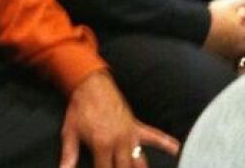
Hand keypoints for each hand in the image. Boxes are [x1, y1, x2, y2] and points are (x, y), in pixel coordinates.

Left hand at [59, 71, 179, 167]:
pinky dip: (166, 142)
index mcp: (102, 145)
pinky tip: (176, 148)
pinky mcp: (136, 126)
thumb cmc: (80, 108)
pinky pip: (155, 135)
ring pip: (140, 161)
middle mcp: (119, 142)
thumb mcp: (70, 131)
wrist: (91, 84)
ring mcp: (130, 134)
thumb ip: (69, 154)